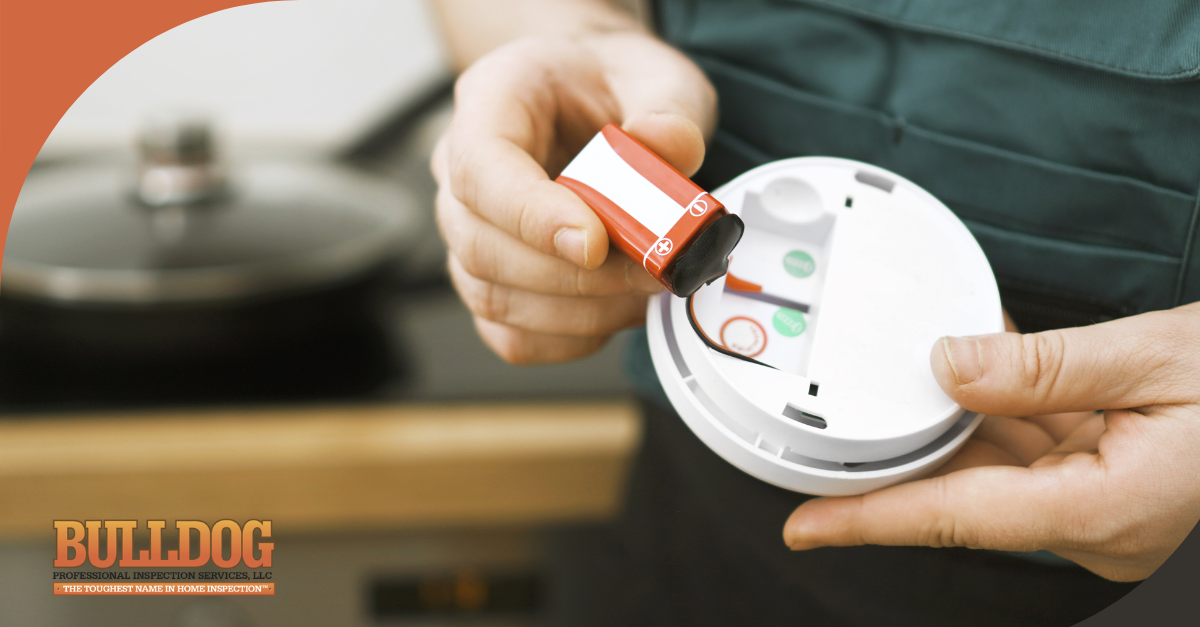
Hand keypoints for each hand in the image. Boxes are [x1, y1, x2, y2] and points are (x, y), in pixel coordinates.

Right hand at [432, 31, 715, 362]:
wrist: (597, 97)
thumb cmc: (612, 83)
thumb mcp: (657, 73)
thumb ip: (668, 109)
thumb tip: (668, 147)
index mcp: (490, 101)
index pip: (482, 168)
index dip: (533, 215)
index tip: (597, 242)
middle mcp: (461, 169)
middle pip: (483, 245)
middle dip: (575, 276)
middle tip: (652, 270)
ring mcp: (469, 231)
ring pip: (494, 297)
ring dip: (580, 312)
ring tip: (645, 289)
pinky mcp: (491, 281)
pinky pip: (510, 335)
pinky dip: (569, 338)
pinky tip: (616, 310)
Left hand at [783, 303, 1199, 580]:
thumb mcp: (1161, 357)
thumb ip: (1046, 365)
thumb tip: (948, 364)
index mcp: (1107, 507)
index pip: (958, 517)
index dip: (871, 524)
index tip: (804, 529)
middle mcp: (1097, 527)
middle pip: (968, 499)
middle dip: (901, 466)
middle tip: (829, 438)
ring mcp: (1106, 515)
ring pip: (999, 476)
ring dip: (952, 436)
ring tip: (895, 397)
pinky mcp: (1113, 493)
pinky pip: (1036, 461)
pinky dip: (1001, 425)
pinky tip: (972, 388)